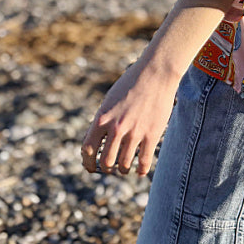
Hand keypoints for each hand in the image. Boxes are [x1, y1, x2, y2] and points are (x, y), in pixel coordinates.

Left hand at [81, 59, 179, 175]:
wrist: (155, 72)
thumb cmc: (131, 83)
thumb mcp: (110, 100)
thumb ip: (103, 120)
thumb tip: (97, 142)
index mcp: (102, 118)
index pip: (87, 149)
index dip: (87, 163)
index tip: (91, 167)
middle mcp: (116, 127)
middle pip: (106, 161)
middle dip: (107, 168)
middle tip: (110, 168)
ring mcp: (135, 132)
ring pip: (124, 165)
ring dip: (124, 169)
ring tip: (125, 168)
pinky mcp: (151, 134)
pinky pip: (144, 162)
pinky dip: (141, 170)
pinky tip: (140, 171)